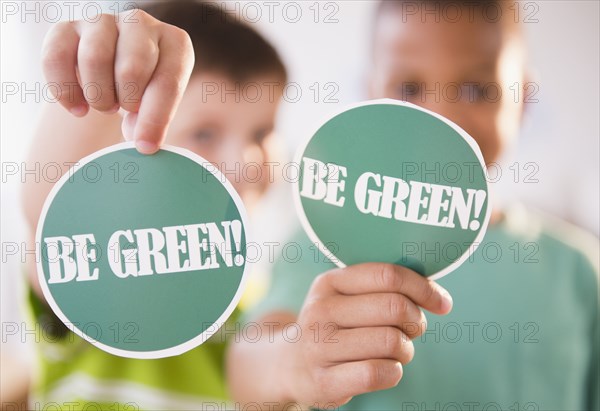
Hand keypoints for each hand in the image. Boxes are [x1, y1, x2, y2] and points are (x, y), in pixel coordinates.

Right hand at [41, 9, 194, 153]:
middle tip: (123, 109)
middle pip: (131, 69)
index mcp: (175, 43)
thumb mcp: (157, 103)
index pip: (168, 83)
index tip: (145, 146)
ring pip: (94, 59)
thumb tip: (142, 144)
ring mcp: (102, 21)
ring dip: (98, 95)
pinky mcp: (67, 27)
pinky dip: (65, 91)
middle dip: (126, 101)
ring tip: (105, 104)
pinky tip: (78, 109)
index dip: (155, 119)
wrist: (112, 70)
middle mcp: (140, 23)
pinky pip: (56, 58)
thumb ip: (151, 121)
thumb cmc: (143, 90)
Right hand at [282, 262, 452, 407]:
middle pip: (394, 307)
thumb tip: (439, 298)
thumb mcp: (347, 297)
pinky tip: (386, 369)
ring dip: (406, 349)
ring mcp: (319, 347)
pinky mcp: (325, 381)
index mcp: (329, 283)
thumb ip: (384, 288)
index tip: (441, 303)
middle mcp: (320, 311)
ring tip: (396, 350)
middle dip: (415, 320)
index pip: (387, 275)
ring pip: (391, 341)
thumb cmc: (337, 326)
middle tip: (411, 329)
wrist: (291, 365)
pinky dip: (394, 372)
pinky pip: (379, 373)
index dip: (423, 288)